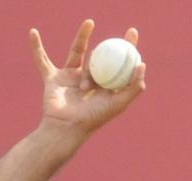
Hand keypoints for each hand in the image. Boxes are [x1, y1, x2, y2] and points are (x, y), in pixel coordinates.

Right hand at [29, 19, 145, 136]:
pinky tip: (33, 33)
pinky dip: (36, 48)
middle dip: (108, 44)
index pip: (119, 64)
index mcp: (106, 87)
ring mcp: (71, 78)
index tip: (132, 33)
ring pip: (77, 54)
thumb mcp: (119, 103)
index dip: (127, 49)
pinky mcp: (53, 78)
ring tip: (90, 26)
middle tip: (117, 30)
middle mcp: (90, 80)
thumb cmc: (95, 117)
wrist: (68, 126)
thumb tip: (142, 64)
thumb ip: (133, 87)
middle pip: (100, 57)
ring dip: (82, 39)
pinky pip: (42, 60)